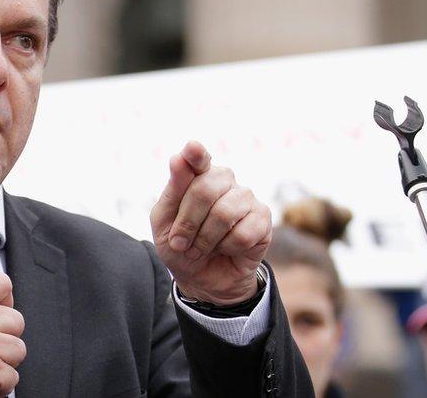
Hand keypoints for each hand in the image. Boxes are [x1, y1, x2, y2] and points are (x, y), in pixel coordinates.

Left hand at [150, 141, 271, 304]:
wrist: (202, 278)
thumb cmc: (180, 245)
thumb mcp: (164, 222)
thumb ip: (172, 192)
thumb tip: (178, 158)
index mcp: (197, 175)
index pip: (198, 158)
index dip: (196, 154)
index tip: (192, 148)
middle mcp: (223, 180)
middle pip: (204, 190)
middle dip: (187, 223)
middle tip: (180, 243)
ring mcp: (245, 197)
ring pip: (224, 214)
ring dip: (205, 240)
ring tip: (200, 249)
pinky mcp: (263, 218)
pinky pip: (243, 233)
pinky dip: (227, 248)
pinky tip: (226, 248)